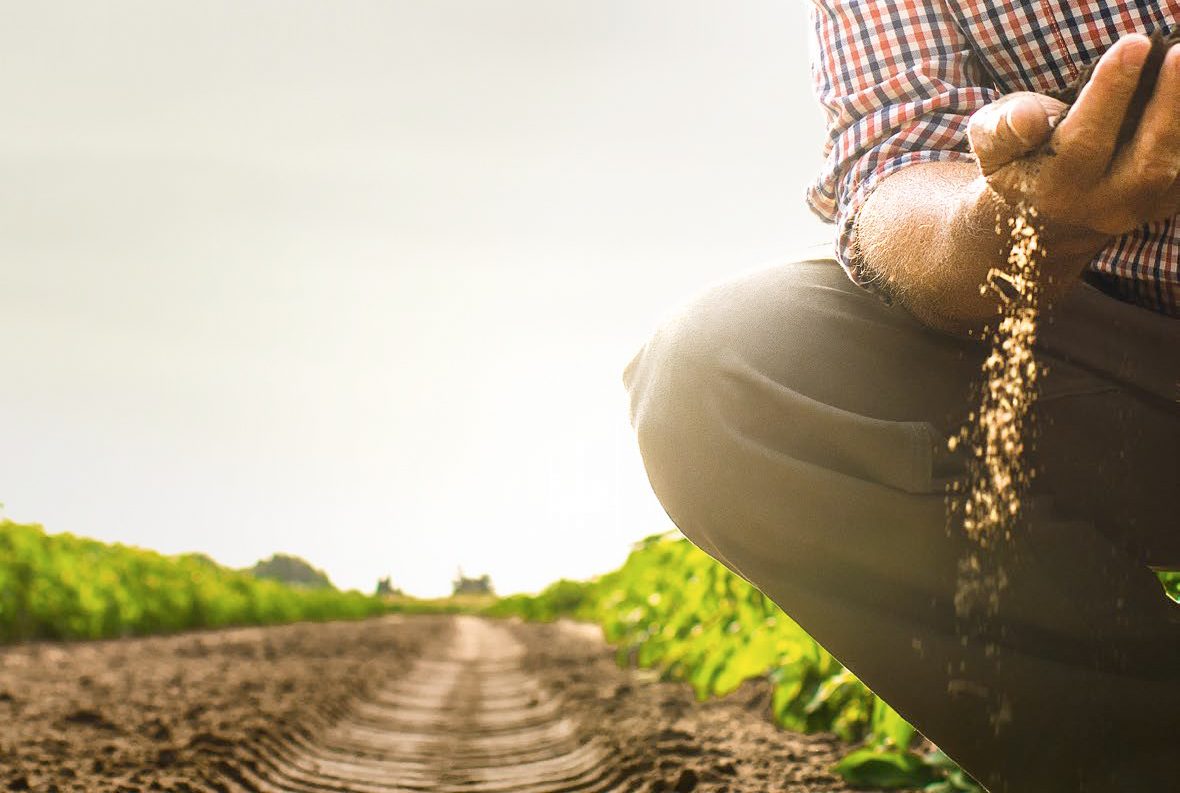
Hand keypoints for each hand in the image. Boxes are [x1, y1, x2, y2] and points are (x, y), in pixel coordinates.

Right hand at [967, 34, 1179, 238]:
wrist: (1041, 215)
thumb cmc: (1015, 163)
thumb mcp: (990, 144)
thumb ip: (1002, 129)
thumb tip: (1030, 118)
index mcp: (1054, 191)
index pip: (1085, 141)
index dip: (1111, 93)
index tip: (1133, 44)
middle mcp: (1101, 207)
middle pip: (1147, 163)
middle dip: (1168, 106)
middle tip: (1178, 53)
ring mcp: (1139, 208)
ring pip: (1178, 168)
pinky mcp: (1167, 201)